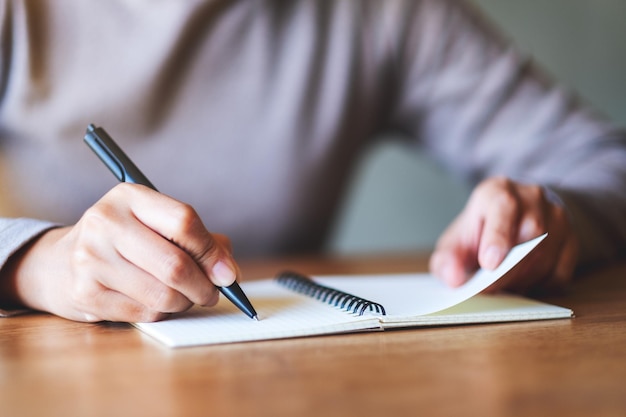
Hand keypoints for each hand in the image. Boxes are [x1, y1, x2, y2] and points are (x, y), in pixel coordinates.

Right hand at [4, 183, 238, 321]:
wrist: (61, 262)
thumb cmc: (126, 242)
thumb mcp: (157, 224)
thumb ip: (200, 240)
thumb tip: (229, 271)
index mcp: (130, 196)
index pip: (184, 222)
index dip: (212, 252)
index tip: (227, 273)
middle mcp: (106, 222)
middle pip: (175, 265)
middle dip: (204, 287)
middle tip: (211, 294)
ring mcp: (91, 258)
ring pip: (163, 295)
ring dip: (184, 303)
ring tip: (183, 297)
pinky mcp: (85, 292)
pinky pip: (144, 313)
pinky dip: (161, 313)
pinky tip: (155, 303)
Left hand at [429, 176, 579, 292]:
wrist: (510, 221)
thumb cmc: (480, 231)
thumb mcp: (455, 241)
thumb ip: (447, 259)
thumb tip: (453, 279)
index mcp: (498, 190)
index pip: (504, 207)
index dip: (498, 237)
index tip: (489, 263)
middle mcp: (532, 197)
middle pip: (529, 232)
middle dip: (507, 268)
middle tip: (488, 289)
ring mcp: (556, 216)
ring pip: (546, 253)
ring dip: (522, 278)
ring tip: (502, 285)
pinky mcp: (571, 239)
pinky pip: (561, 270)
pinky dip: (540, 284)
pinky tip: (523, 282)